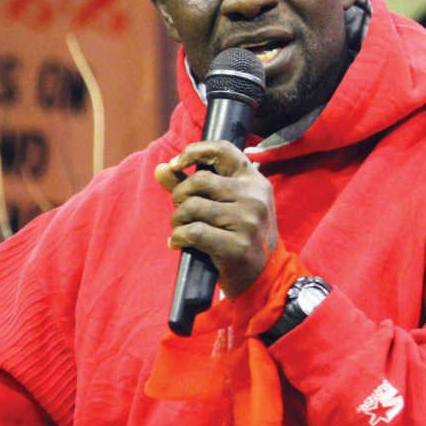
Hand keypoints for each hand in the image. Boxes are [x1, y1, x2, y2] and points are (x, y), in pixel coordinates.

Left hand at [154, 141, 277, 296]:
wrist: (264, 275)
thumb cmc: (239, 234)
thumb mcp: (224, 204)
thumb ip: (191, 184)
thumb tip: (161, 168)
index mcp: (254, 180)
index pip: (223, 150)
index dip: (194, 151)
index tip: (176, 164)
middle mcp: (254, 197)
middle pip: (200, 180)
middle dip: (180, 195)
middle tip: (180, 210)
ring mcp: (247, 221)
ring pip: (193, 206)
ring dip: (177, 219)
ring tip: (180, 229)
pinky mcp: (237, 246)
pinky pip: (194, 232)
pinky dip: (179, 237)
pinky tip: (179, 242)